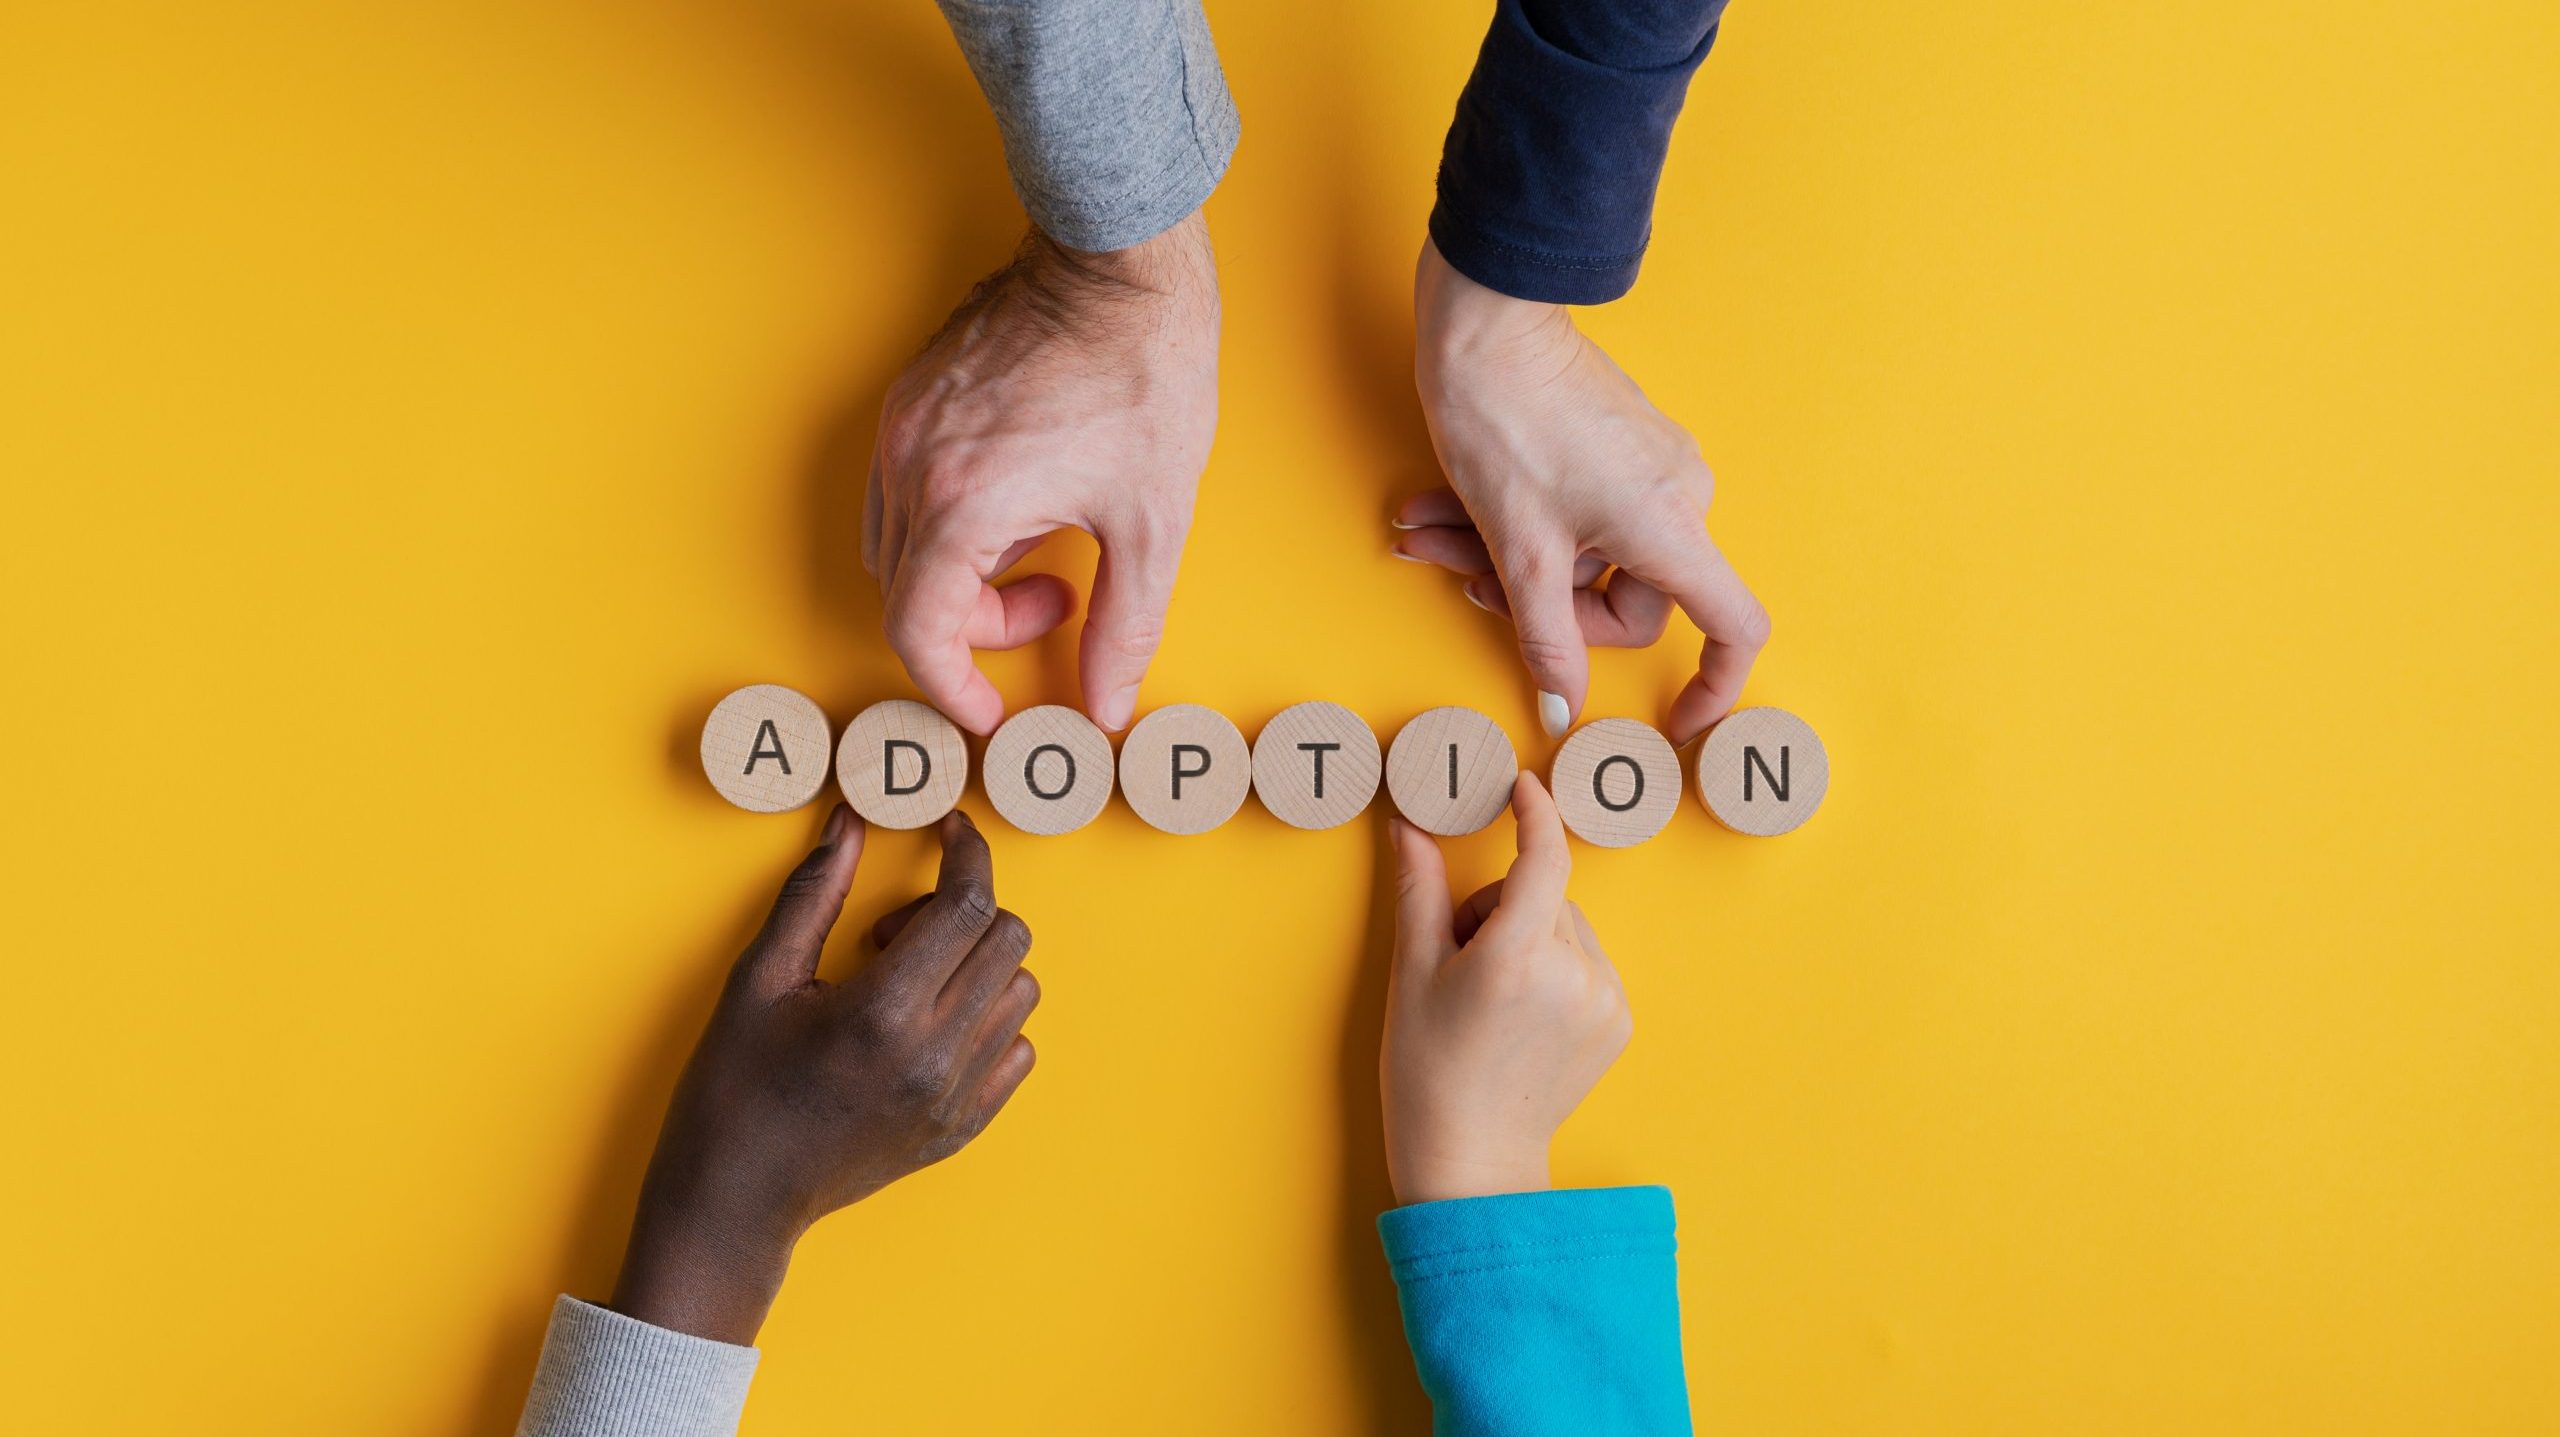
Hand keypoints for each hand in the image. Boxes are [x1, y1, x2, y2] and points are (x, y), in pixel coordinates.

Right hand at [609, 805, 1039, 1343]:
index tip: (950, 830)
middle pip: (1008, 941)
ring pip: (1019, 993)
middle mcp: (935, 1056)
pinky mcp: (963, 1128)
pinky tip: (925, 1027)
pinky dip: (986, 1021)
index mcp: (883, 1012)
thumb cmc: (734, 1088)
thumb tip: (851, 824)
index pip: (969, 905)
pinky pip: (1016, 1050)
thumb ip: (813, 894)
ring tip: (904, 985)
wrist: (735, 1200)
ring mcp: (956, 1098)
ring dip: (975, 966)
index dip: (968, 853)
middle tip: (895, 930)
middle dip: (963, 909)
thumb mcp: (758, 980)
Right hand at [867, 214, 1219, 734]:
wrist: (1121, 261)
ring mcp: (904, 423)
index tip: (991, 707)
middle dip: (976, 627)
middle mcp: (914, 465)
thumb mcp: (1153, 520)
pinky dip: (948, 521)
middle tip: (1062, 599)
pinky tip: (1020, 497)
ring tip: (1044, 546)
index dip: (952, 685)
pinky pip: (901, 486)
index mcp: (965, 505)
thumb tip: (1106, 703)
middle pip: (907, 593)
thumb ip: (1125, 625)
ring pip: (897, 542)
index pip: (918, 631)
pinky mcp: (913, 392)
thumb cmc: (1143, 374)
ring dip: (958, 574)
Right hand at [1382, 774, 1630, 1205]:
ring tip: (1493, 998)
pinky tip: (1524, 1017)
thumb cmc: (1427, 1072)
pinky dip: (1558, 969)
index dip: (1533, 813)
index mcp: (1517, 958)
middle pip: (1545, 895)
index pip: (1543, 857)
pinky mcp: (1619, 1022)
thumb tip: (1408, 825)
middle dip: (1503, 908)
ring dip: (1533, 937)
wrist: (1472, 1160)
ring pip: (1568, 927)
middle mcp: (1573, 974)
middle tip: (1463, 963)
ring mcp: (1604, 1001)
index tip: (1520, 786)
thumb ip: (1418, 890)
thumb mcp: (1412, 975)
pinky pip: (1587, 962)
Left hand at [1399, 239, 1769, 742]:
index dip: (1714, 685)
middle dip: (1538, 602)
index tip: (1675, 721)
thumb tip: (1563, 707)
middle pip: (1625, 596)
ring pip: (1582, 551)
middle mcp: (1676, 498)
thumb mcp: (1517, 547)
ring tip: (1425, 533)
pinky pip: (1574, 509)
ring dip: (1503, 555)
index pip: (1732, 626)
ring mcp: (1646, 466)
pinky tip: (1440, 508)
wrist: (1484, 318)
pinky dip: (1512, 519)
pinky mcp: (1615, 442)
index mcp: (1670, 530)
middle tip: (1464, 583)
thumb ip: (1543, 636)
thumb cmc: (1505, 420)